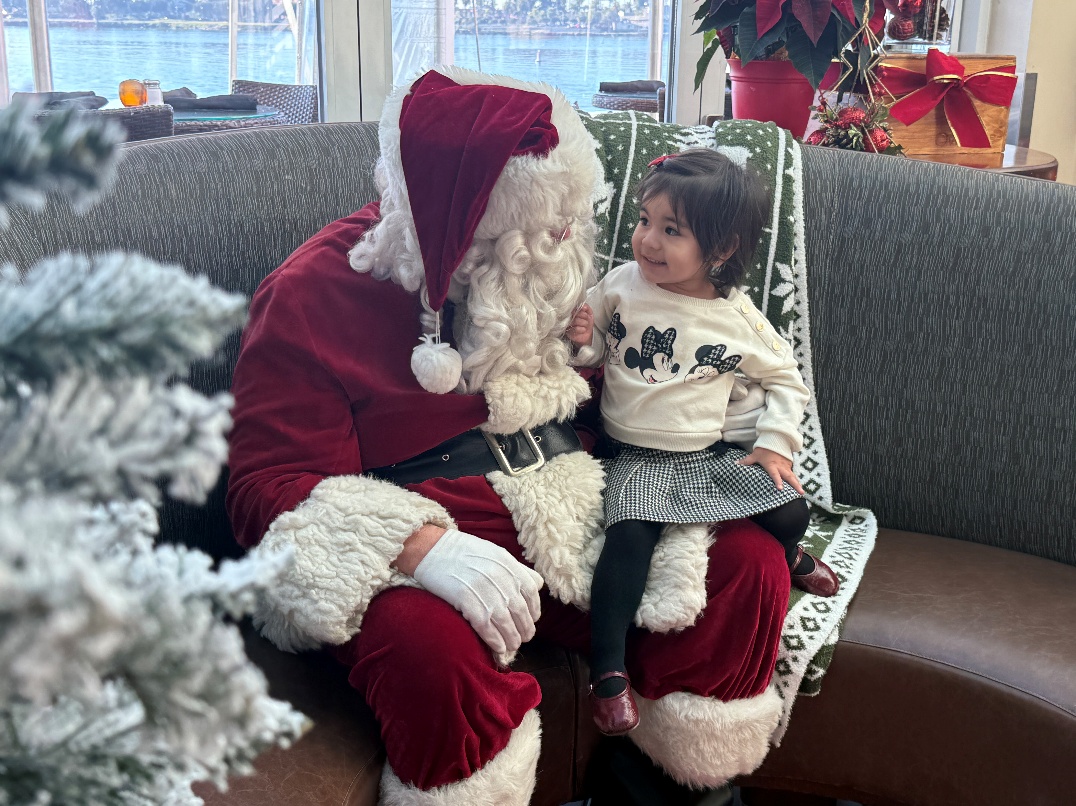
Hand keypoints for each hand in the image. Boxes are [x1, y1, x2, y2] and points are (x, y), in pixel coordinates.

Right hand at [412, 528, 543, 654]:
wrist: (432, 548)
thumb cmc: (463, 551)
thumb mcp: (494, 552)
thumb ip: (515, 568)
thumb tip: (536, 585)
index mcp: (508, 563)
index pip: (531, 591)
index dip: (534, 609)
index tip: (532, 620)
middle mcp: (499, 576)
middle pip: (520, 610)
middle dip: (525, 628)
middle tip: (524, 638)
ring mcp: (482, 588)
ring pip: (505, 621)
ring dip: (511, 638)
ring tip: (512, 646)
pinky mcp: (465, 599)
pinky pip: (485, 625)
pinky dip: (494, 639)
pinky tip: (498, 647)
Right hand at [568, 303, 593, 347]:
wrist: (586, 334)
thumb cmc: (586, 323)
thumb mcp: (589, 313)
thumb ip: (586, 307)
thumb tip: (584, 306)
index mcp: (573, 311)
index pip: (574, 306)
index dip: (580, 308)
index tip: (585, 309)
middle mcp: (569, 317)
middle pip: (574, 313)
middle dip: (583, 315)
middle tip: (587, 318)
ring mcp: (568, 324)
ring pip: (575, 321)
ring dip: (584, 322)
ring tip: (586, 324)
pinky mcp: (568, 332)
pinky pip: (575, 328)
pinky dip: (582, 329)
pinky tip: (584, 329)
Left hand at [738, 447, 804, 494]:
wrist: (775, 438)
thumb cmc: (764, 448)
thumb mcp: (755, 455)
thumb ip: (746, 461)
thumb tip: (735, 464)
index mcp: (771, 465)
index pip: (775, 474)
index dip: (777, 481)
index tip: (780, 489)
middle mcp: (780, 466)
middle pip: (789, 476)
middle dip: (795, 485)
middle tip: (801, 493)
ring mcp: (786, 465)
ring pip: (793, 476)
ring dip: (797, 483)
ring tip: (802, 492)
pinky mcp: (789, 464)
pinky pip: (792, 473)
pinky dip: (795, 479)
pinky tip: (798, 486)